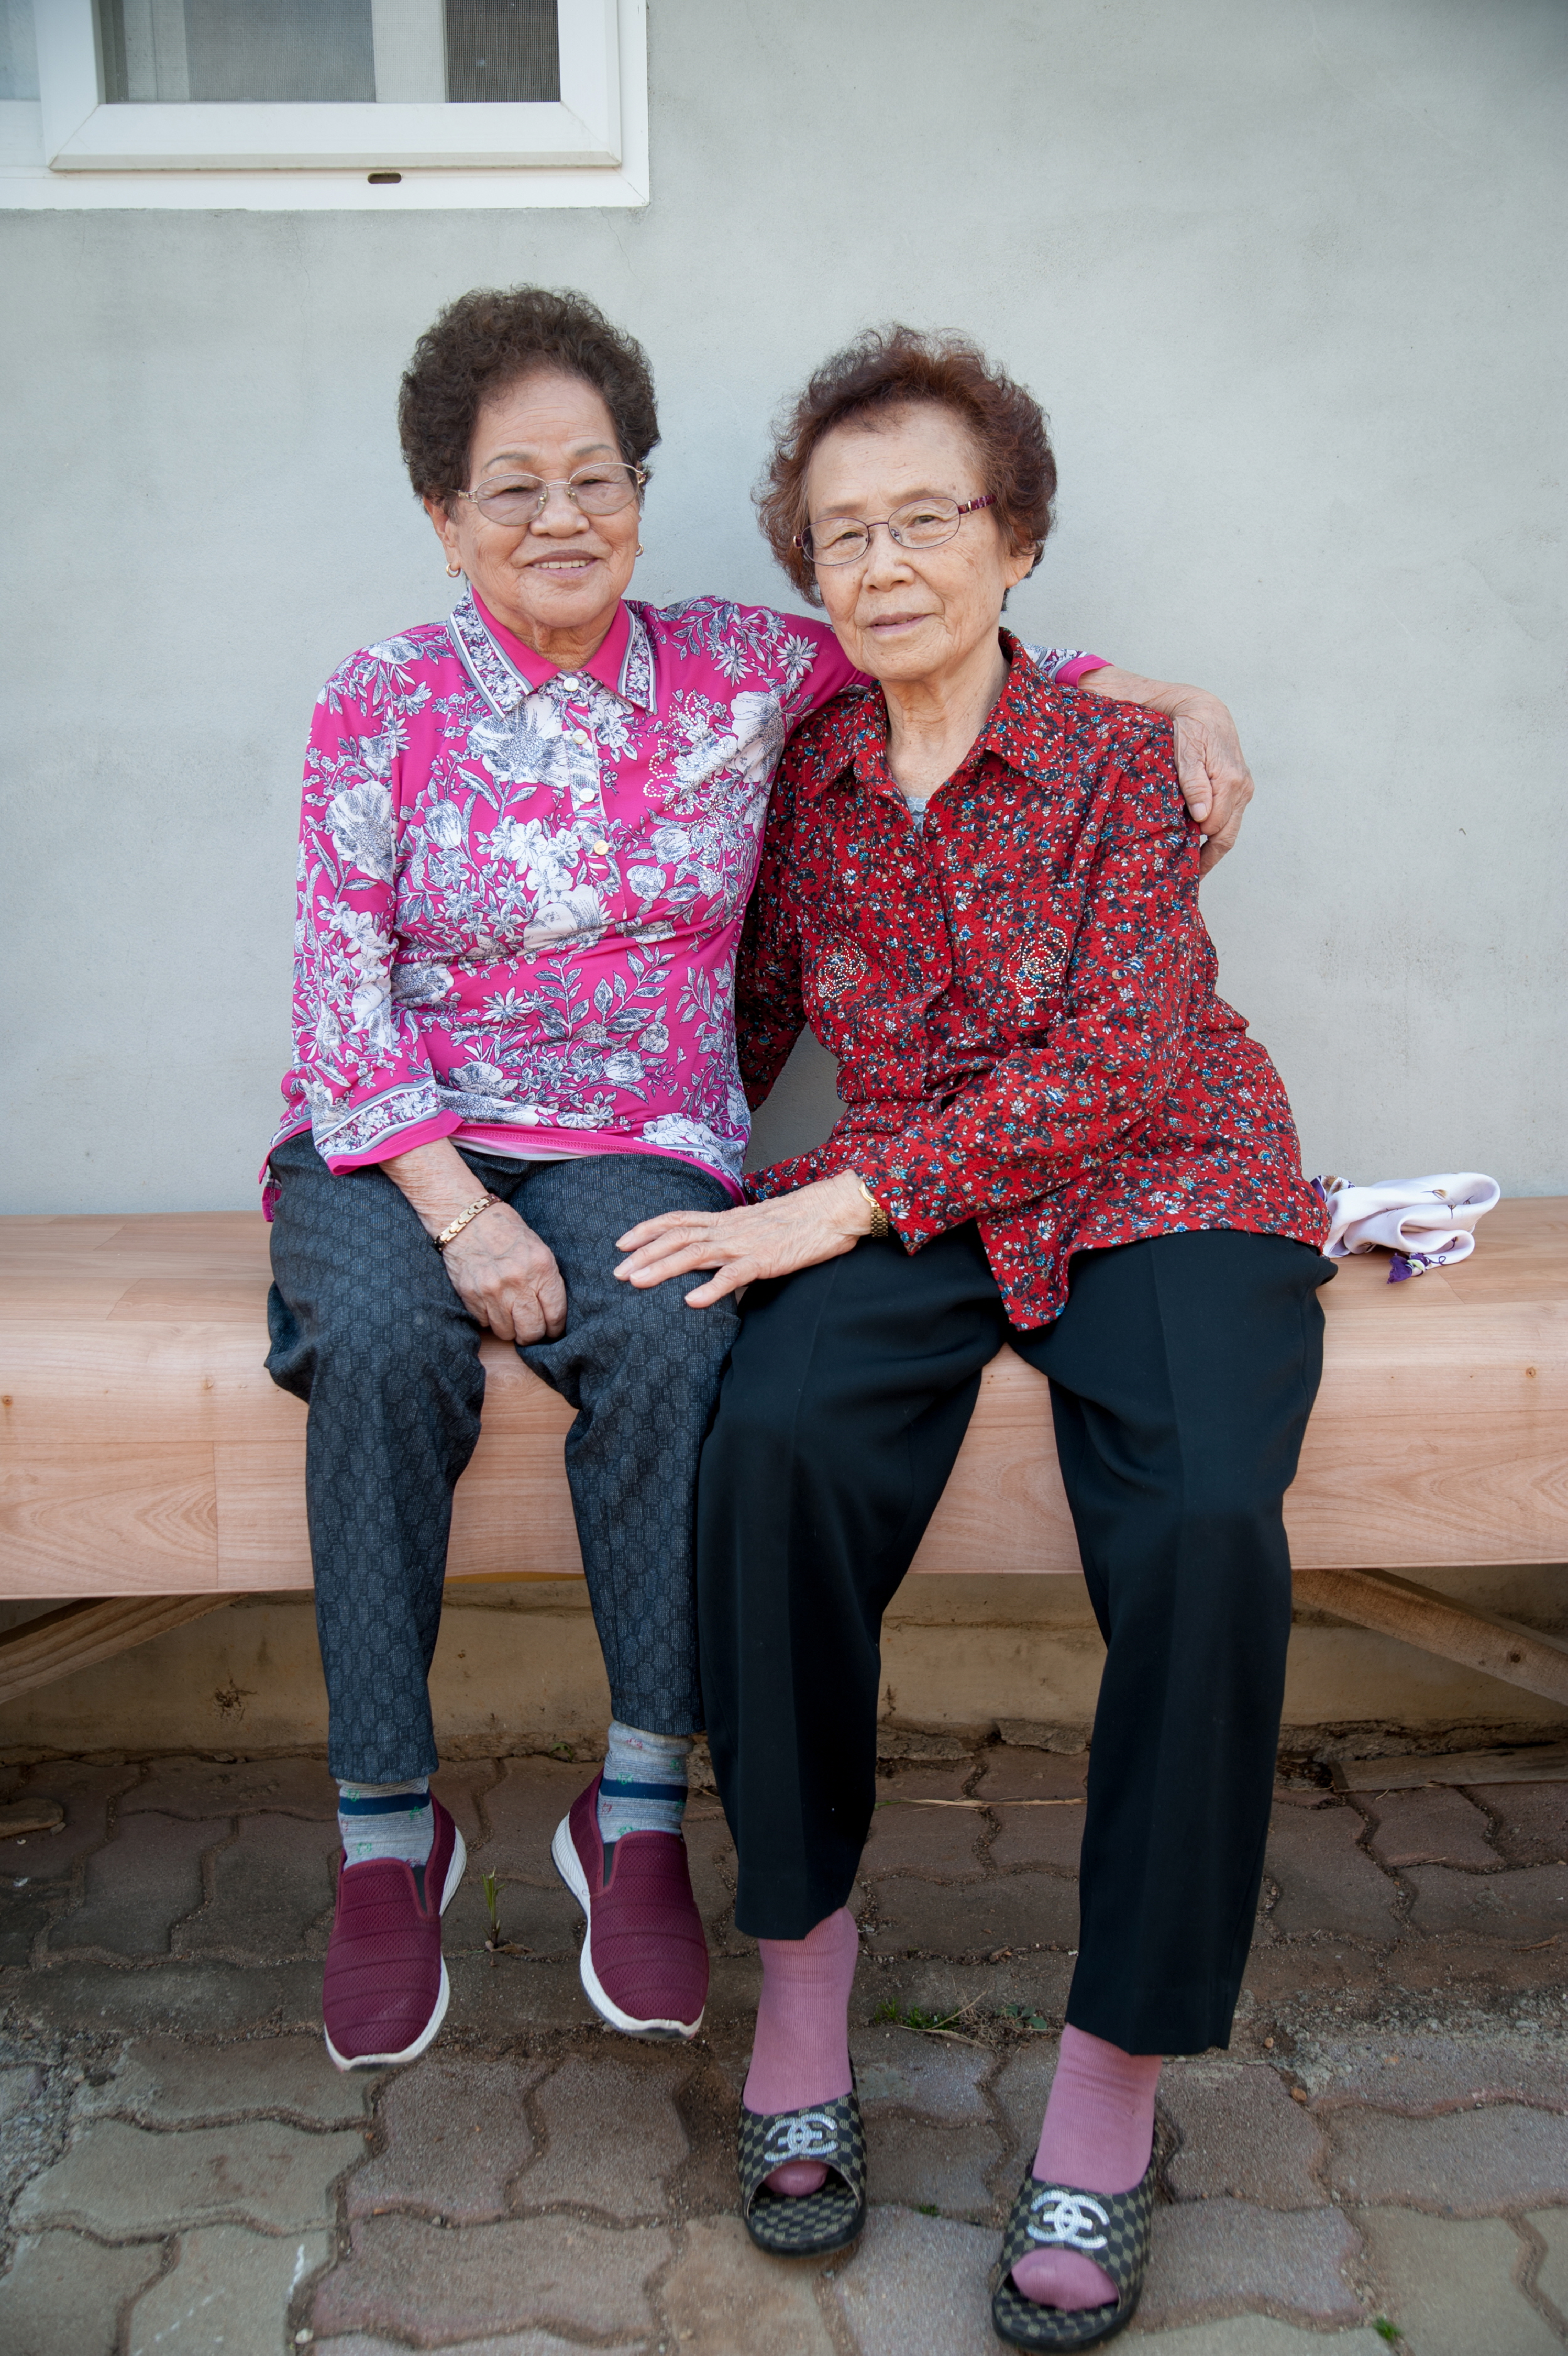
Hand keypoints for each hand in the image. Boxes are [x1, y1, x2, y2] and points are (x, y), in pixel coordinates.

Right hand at [379, 1137, 566, 1342]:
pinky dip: (490, 1320)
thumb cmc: (507, 1232)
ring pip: (507, 1332)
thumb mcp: (538, 1249)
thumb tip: (553, 1314)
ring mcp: (492, 1290)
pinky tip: (492, 1305)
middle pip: (532, 1330)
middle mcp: (517, 1281)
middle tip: (531, 1331)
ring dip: (510, 1330)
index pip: (555, 1314)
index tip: (552, 1330)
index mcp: (541, 1267)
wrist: (467, 1220)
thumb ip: (546, 1280)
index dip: (555, 1328)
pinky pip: (485, 1323)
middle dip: (533, 1335)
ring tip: (510, 1317)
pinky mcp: (470, 1295)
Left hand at [615, 1169, 874, 1307]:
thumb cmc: (799, 1220)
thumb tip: (716, 1259)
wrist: (832, 1209)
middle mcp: (728, 1229)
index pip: (678, 1219)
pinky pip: (734, 1275)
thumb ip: (734, 1239)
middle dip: (643, 1253)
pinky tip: (691, 1302)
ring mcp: (745, 1244)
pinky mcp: (765, 1260)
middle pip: (676, 1237)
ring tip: (637, 1282)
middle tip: (616, 1272)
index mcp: (726, 1220)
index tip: (621, 1241)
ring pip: (695, 1253)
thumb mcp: (758, 1226)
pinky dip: (711, 1288)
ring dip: (663, 1267)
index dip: (647, 1229)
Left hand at [1075, 667, 1254, 873]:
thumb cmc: (1190, 729)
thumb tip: (1201, 816)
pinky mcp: (1240, 790)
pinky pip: (1229, 820)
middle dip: (1207, 858)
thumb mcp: (1185, 751)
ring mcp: (1244, 790)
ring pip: (1229, 830)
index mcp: (1230, 781)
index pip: (1215, 827)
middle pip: (1227, 836)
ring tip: (1190, 869)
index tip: (1174, 859)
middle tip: (1185, 880)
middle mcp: (1243, 788)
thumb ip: (1193, 783)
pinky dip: (1214, 835)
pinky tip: (1198, 847)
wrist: (1206, 711)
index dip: (1195, 843)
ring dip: (1211, 848)